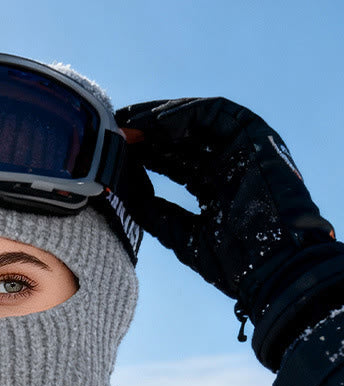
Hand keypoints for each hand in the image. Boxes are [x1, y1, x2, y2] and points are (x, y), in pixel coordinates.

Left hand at [116, 98, 342, 368]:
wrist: (273, 270)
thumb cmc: (233, 263)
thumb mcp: (182, 235)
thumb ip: (155, 213)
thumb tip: (123, 194)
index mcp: (212, 187)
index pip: (172, 161)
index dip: (142, 153)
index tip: (113, 151)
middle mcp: (226, 164)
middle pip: (180, 138)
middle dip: (145, 132)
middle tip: (112, 129)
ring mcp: (242, 151)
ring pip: (196, 120)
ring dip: (159, 118)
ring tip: (128, 123)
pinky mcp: (256, 139)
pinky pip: (216, 115)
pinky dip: (183, 115)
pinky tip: (153, 124)